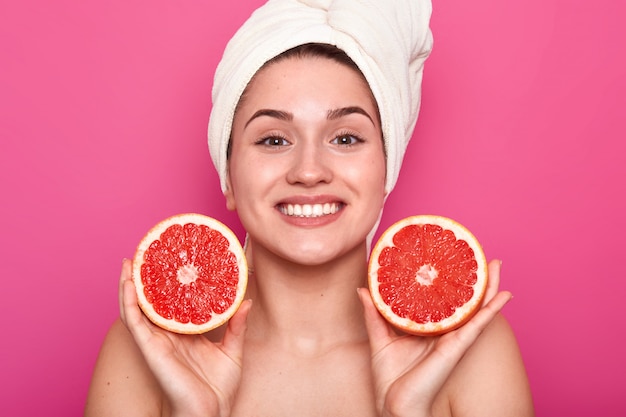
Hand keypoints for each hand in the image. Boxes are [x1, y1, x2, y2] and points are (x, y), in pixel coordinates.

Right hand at [119, 259, 250, 416]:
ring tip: (129, 261)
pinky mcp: (151, 349)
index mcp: (184, 334)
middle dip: (145, 279)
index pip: (171, 303)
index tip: (169, 260)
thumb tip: (247, 302)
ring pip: (137, 308)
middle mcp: (167, 335)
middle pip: (150, 302)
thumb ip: (236, 325)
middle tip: (145, 253)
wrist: (211, 413)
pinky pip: (135, 322)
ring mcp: (156, 341)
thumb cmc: (218, 388)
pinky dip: (129, 301)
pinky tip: (128, 283)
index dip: (167, 283)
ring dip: (130, 284)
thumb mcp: (232, 350)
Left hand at [358, 259, 510, 416]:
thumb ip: (374, 313)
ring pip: (475, 307)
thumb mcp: (379, 338)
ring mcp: (452, 338)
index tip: (450, 258)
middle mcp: (442, 331)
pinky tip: (506, 296)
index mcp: (426, 328)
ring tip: (498, 265)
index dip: (447, 280)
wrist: (395, 405)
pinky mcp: (456, 346)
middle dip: (471, 278)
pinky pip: (478, 324)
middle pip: (461, 300)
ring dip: (489, 286)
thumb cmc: (390, 378)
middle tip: (480, 254)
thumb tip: (364, 289)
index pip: (440, 299)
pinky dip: (492, 309)